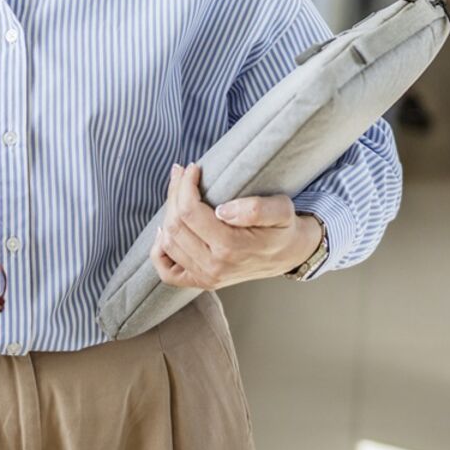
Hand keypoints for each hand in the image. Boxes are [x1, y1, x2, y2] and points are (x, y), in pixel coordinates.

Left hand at [150, 164, 323, 290]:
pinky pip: (167, 272)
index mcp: (230, 247)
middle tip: (182, 174)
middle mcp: (213, 267)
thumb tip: (222, 210)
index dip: (185, 186)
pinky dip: (160, 250)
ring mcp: (205, 277)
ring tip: (177, 193)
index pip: (189, 212)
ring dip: (167, 213)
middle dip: (174, 194)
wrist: (289, 254)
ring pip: (167, 242)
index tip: (193, 168)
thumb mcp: (281, 210)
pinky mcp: (200, 281)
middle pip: (174, 225)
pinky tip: (166, 230)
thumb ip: (256, 209)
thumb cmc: (283, 228)